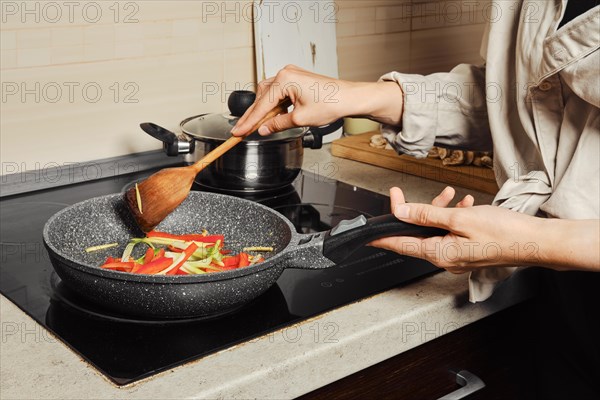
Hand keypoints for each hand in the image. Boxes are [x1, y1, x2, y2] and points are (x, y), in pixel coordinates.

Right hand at [231, 65, 403, 136]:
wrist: (349, 98)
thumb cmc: (332, 103)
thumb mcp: (300, 119)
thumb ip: (278, 124)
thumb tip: (264, 130)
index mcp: (284, 80)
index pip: (261, 105)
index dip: (248, 121)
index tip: (237, 132)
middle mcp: (285, 73)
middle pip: (262, 98)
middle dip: (253, 116)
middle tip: (242, 131)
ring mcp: (291, 75)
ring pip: (269, 95)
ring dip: (263, 110)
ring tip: (257, 126)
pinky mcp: (296, 79)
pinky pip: (278, 93)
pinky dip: (274, 105)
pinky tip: (272, 117)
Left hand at [370, 187, 544, 273]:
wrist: (536, 242)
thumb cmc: (504, 233)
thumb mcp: (459, 218)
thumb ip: (426, 215)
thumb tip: (401, 213)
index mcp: (439, 253)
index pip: (400, 245)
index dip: (381, 237)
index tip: (366, 235)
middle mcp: (445, 258)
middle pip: (415, 235)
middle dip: (411, 212)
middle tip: (400, 195)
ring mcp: (458, 256)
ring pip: (435, 230)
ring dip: (437, 210)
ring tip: (447, 194)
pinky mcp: (468, 250)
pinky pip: (451, 232)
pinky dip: (452, 216)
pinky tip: (462, 203)